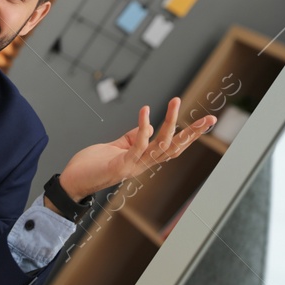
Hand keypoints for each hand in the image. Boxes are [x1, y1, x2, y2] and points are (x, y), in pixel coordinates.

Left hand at [56, 97, 217, 199]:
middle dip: (194, 133)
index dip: (190, 135)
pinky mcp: (120, 166)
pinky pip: (137, 145)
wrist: (71, 183)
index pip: (172, 146)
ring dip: (170, 122)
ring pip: (160, 145)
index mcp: (144, 159)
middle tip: (212, 118)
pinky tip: (146, 111)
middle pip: (175, 148)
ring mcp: (133, 166)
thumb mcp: (116, 147)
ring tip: (176, 101)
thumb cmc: (92, 165)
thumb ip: (132, 138)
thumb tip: (149, 127)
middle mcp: (143, 164)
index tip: (207, 121)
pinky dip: (143, 128)